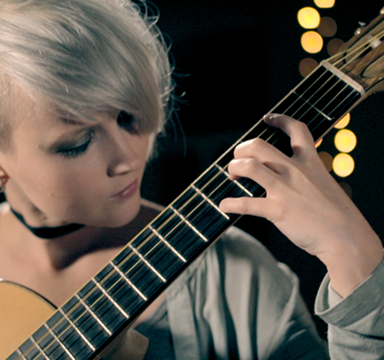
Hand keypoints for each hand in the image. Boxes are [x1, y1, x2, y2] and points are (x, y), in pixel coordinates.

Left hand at [220, 114, 382, 296]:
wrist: (347, 238)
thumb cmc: (337, 214)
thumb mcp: (325, 183)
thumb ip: (307, 175)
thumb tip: (289, 176)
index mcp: (309, 162)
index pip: (296, 130)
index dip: (280, 120)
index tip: (268, 119)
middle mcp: (295, 171)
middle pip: (258, 145)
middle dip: (241, 149)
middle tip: (237, 159)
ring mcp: (285, 189)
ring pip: (249, 166)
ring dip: (233, 169)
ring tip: (232, 177)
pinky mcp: (277, 210)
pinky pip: (246, 204)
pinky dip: (230, 204)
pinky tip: (225, 205)